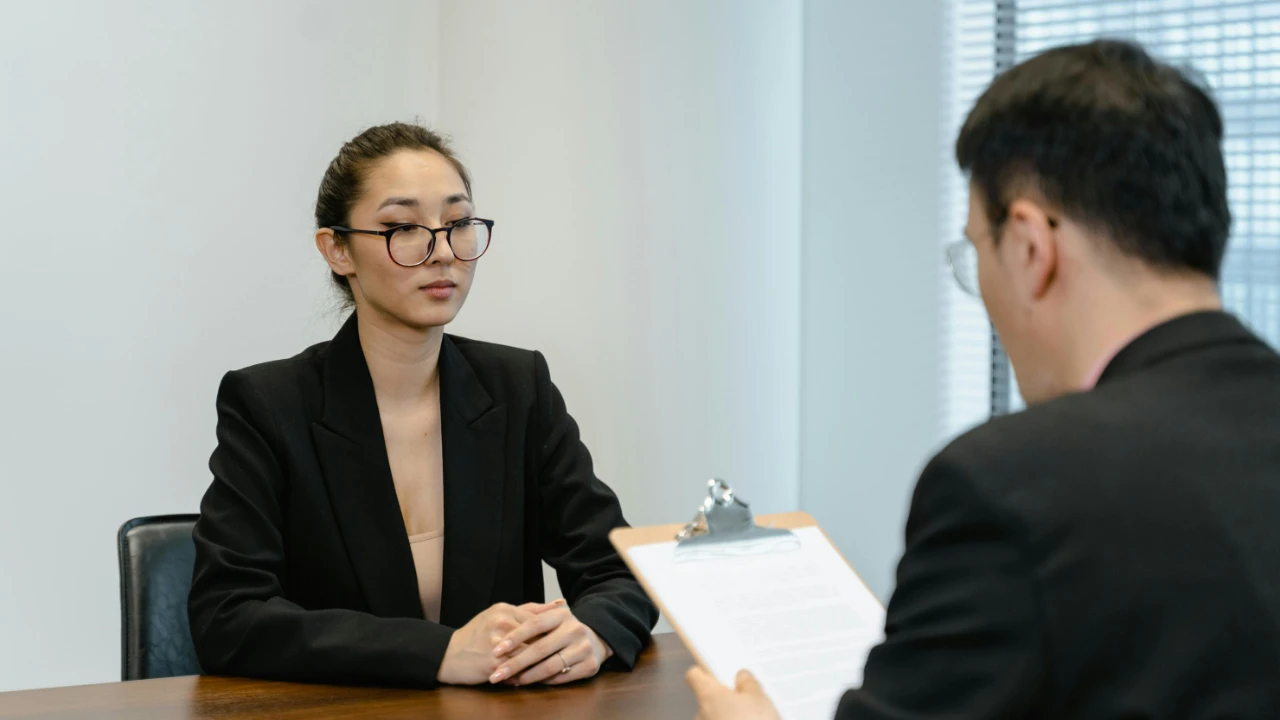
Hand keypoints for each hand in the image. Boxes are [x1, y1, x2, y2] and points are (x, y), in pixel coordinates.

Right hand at [436, 601, 559, 684]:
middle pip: (538, 637)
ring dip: (542, 663)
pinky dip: (528, 674)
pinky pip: (519, 669)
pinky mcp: (494, 662)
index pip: (539, 620)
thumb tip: (560, 603)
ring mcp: (498, 643)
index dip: (553, 632)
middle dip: (551, 648)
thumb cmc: (476, 634)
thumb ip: (530, 610)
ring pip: (531, 654)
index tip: (563, 639)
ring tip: (550, 667)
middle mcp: (501, 623)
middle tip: (561, 655)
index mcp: (504, 609)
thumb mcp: (499, 614)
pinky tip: (532, 676)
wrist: (449, 655)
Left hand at [488, 604, 613, 684]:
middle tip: (497, 674)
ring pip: (550, 666)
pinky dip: (543, 681)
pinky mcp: (590, 665)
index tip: (496, 650)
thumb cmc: (563, 629)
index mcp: (562, 615)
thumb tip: (501, 631)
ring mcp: (584, 648)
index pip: (534, 624)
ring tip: (511, 681)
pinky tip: (529, 682)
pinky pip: (561, 677)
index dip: (514, 637)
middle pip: (540, 648)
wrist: (597, 638)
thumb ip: (529, 619)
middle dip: (515, 663)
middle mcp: (575, 629)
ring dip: (527, 676)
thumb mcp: (550, 618)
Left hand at [687, 667, 780, 719]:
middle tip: (748, 699)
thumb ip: (748, 683)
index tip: (718, 671)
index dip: (706, 671)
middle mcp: (700, 715)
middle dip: (725, 700)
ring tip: (754, 718)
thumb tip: (741, 676)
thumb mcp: (759, 699)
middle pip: (708, 699)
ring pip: (715, 718)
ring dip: (729, 717)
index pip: (695, 675)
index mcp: (708, 695)